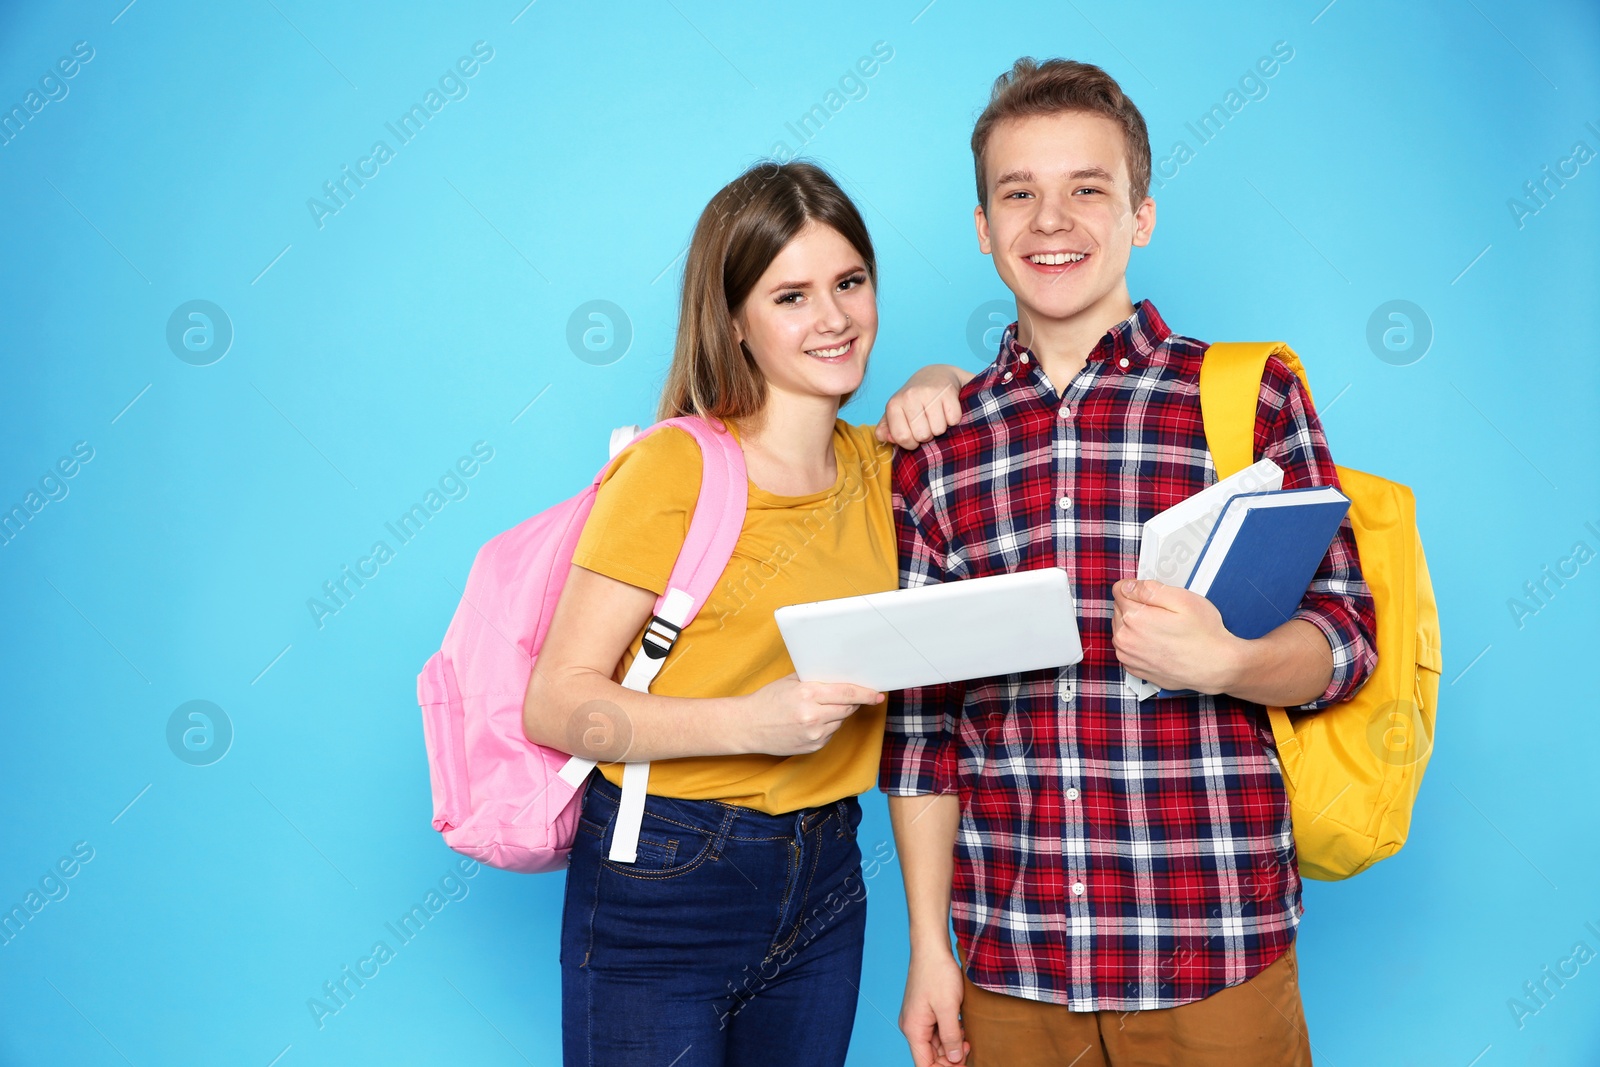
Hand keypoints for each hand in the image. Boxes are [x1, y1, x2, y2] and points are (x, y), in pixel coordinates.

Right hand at [739, 673, 881, 755]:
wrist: (748, 726)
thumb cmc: (768, 700)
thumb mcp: (790, 681)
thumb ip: (815, 679)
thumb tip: (841, 675)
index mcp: (808, 694)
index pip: (847, 693)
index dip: (865, 694)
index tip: (877, 694)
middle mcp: (813, 716)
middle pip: (848, 708)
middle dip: (852, 702)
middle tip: (849, 696)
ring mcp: (813, 735)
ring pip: (840, 721)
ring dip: (837, 714)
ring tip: (818, 708)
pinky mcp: (812, 747)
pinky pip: (830, 734)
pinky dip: (827, 726)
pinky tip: (811, 721)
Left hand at [877, 365, 969, 448]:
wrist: (935, 375)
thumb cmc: (913, 401)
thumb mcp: (896, 413)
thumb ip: (885, 429)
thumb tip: (884, 437)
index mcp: (894, 404)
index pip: (902, 437)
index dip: (911, 443)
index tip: (914, 434)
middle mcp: (909, 396)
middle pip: (922, 435)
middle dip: (927, 435)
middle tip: (927, 423)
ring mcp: (929, 392)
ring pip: (939, 430)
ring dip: (940, 428)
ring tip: (936, 416)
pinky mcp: (948, 391)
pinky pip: (953, 420)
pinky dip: (953, 419)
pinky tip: (946, 410)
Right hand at [900, 947, 969, 1065]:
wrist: (932, 946)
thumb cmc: (938, 973)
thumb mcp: (948, 1008)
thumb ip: (951, 1037)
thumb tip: (955, 1059)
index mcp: (913, 1029)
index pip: (925, 1064)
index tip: (963, 1064)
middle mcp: (912, 1026)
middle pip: (931, 1056)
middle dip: (951, 1057)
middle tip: (970, 1048)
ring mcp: (918, 1017)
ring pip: (935, 1043)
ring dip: (952, 1044)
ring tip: (968, 1037)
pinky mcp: (925, 1009)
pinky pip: (937, 1030)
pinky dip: (950, 1032)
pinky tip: (962, 1026)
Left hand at [1111, 578, 1243, 693]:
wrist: (1216, 667)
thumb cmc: (1203, 635)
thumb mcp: (1182, 599)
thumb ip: (1149, 589)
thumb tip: (1128, 586)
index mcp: (1133, 618)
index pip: (1119, 590)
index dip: (1137, 588)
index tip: (1153, 595)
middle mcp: (1125, 639)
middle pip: (1119, 609)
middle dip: (1136, 606)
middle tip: (1164, 613)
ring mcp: (1128, 656)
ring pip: (1121, 629)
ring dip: (1135, 625)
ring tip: (1163, 629)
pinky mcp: (1134, 669)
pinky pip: (1127, 648)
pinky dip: (1138, 643)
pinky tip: (1158, 644)